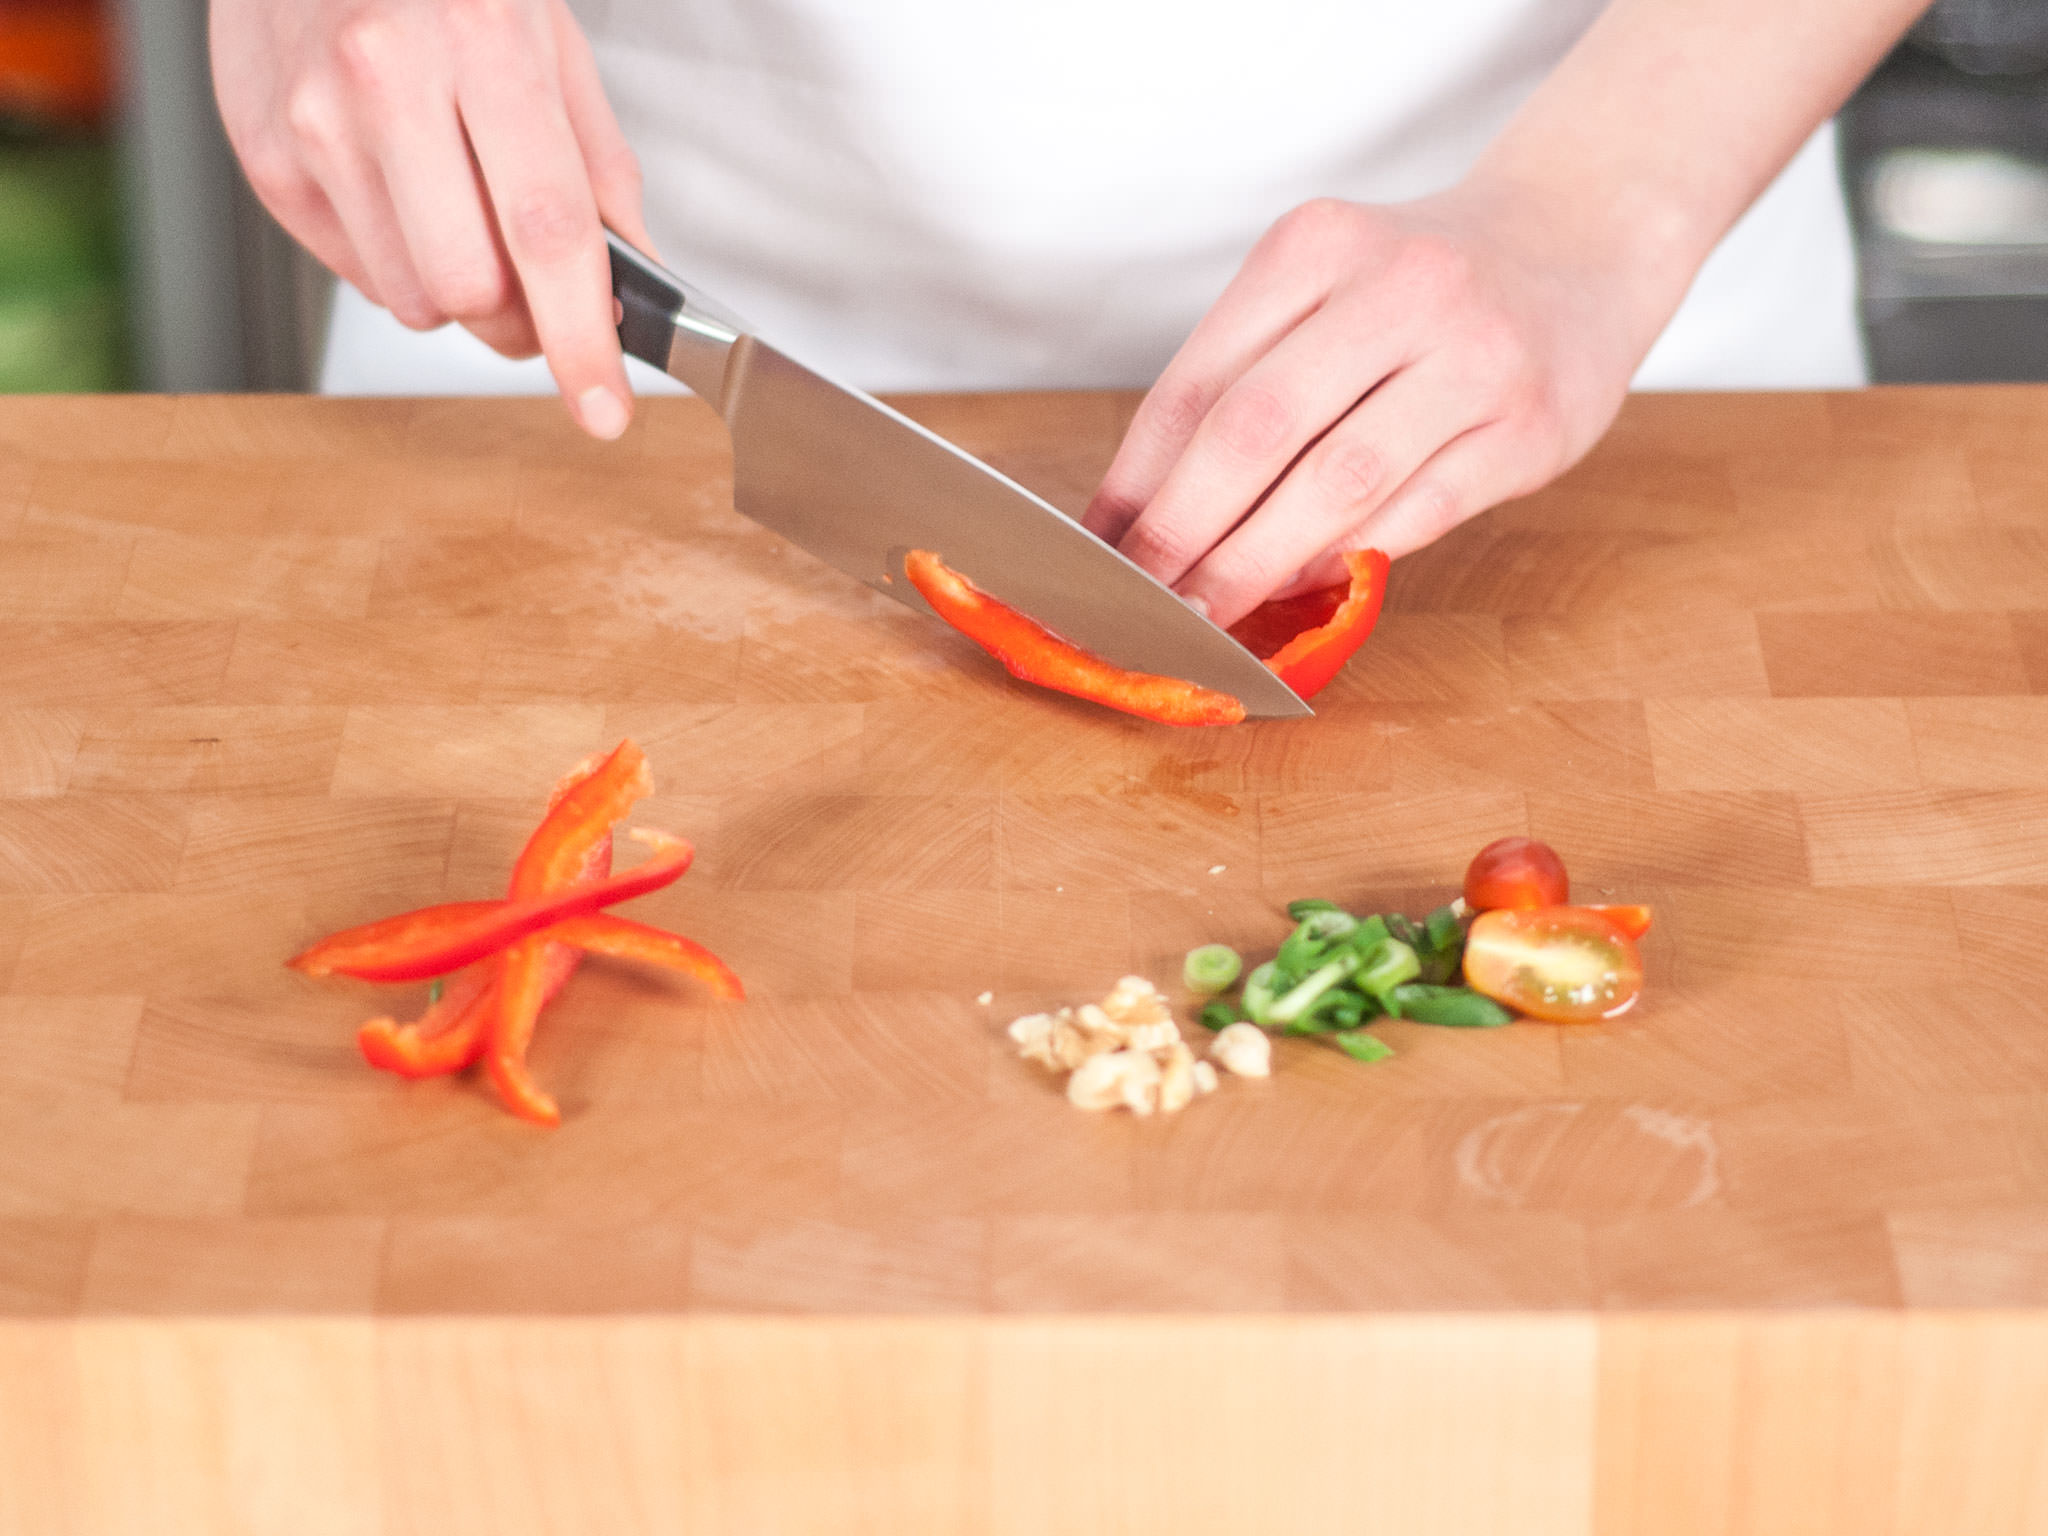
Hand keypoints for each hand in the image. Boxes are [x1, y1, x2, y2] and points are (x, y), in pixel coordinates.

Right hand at [211, 0, 650, 437]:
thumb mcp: (551, 45)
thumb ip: (599, 173)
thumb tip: (634, 283)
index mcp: (482, 42)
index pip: (547, 232)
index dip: (583, 340)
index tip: (605, 408)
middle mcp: (385, 80)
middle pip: (473, 290)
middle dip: (521, 320)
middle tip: (537, 291)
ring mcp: (312, 122)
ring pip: (412, 299)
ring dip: (454, 289)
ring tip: (454, 207)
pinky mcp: (265, 158)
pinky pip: (357, 275)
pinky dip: (397, 260)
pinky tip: (398, 189)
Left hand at [1081, 186, 1653, 625]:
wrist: (1579, 241)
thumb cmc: (1420, 287)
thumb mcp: (1324, 286)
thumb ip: (1245, 378)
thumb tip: (1143, 514)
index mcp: (1317, 245)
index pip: (1198, 382)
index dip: (1136, 479)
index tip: (1097, 549)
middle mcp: (1400, 287)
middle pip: (1256, 432)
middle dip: (1183, 532)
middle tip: (1141, 599)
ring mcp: (1475, 356)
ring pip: (1337, 483)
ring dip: (1256, 563)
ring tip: (1205, 612)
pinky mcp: (1530, 427)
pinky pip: (1416, 512)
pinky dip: (1344, 558)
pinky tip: (1297, 586)